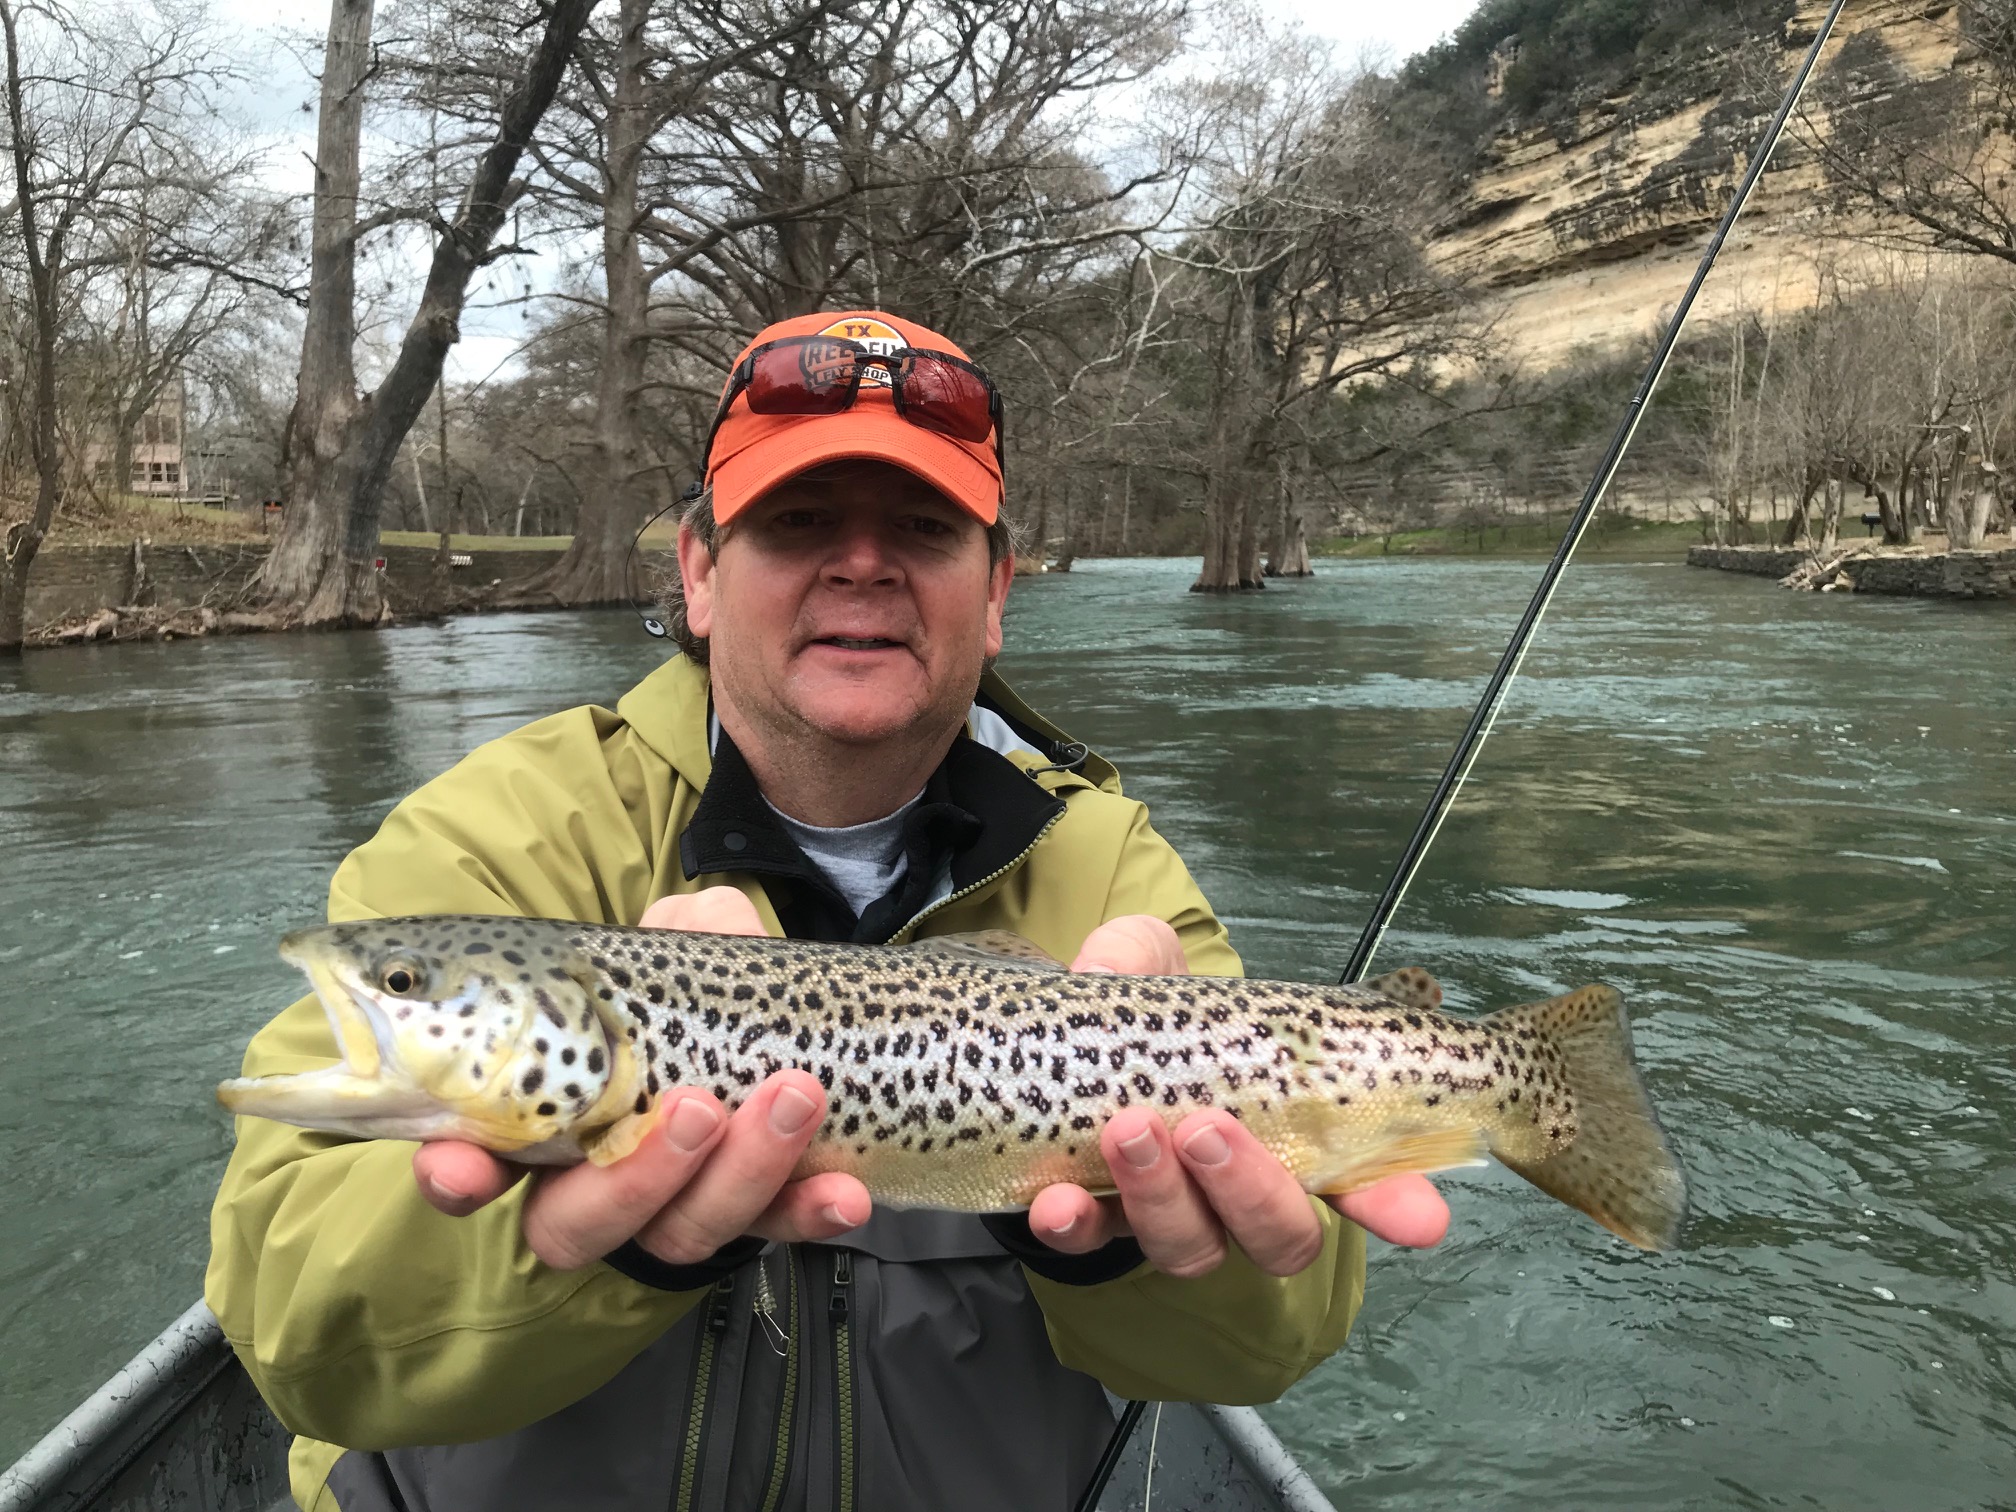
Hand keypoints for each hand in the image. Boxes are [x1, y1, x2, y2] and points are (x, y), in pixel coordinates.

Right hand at [412, 888, 872, 1269]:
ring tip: (796, 1098)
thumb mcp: (685, 948)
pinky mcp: (752, 1217)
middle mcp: (595, 1181)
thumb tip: (690, 926)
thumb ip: (683, 930)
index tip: (462, 1169)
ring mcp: (674, 1209)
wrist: (788, 1028)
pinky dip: (808, 1214)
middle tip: (698, 1107)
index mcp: (544, 1115)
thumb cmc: (699, 993)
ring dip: (740, 1175)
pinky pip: (776, 1232)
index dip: (458, 1176)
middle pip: (582, 1222)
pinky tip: (845, 1194)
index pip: (472, 1163)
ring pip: (681, 1232)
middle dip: (639, 1177)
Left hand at [1028, 915, 1450, 1275]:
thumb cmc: (1130, 1016)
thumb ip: (1142, 957)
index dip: (1395, 1203)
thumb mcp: (1145, 967)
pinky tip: (1057, 1205)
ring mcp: (1169, 1215)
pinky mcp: (1092, 1223)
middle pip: (1278, 1234)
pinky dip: (1076, 1229)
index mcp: (1286, 1134)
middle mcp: (1237, 1191)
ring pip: (1192, 1248)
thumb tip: (1138, 959)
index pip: (1361, 1184)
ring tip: (1130, 1131)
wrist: (1049, 1047)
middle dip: (1253, 1190)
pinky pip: (1089, 1246)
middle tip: (1208, 1128)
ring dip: (1165, 1198)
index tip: (1422, 1215)